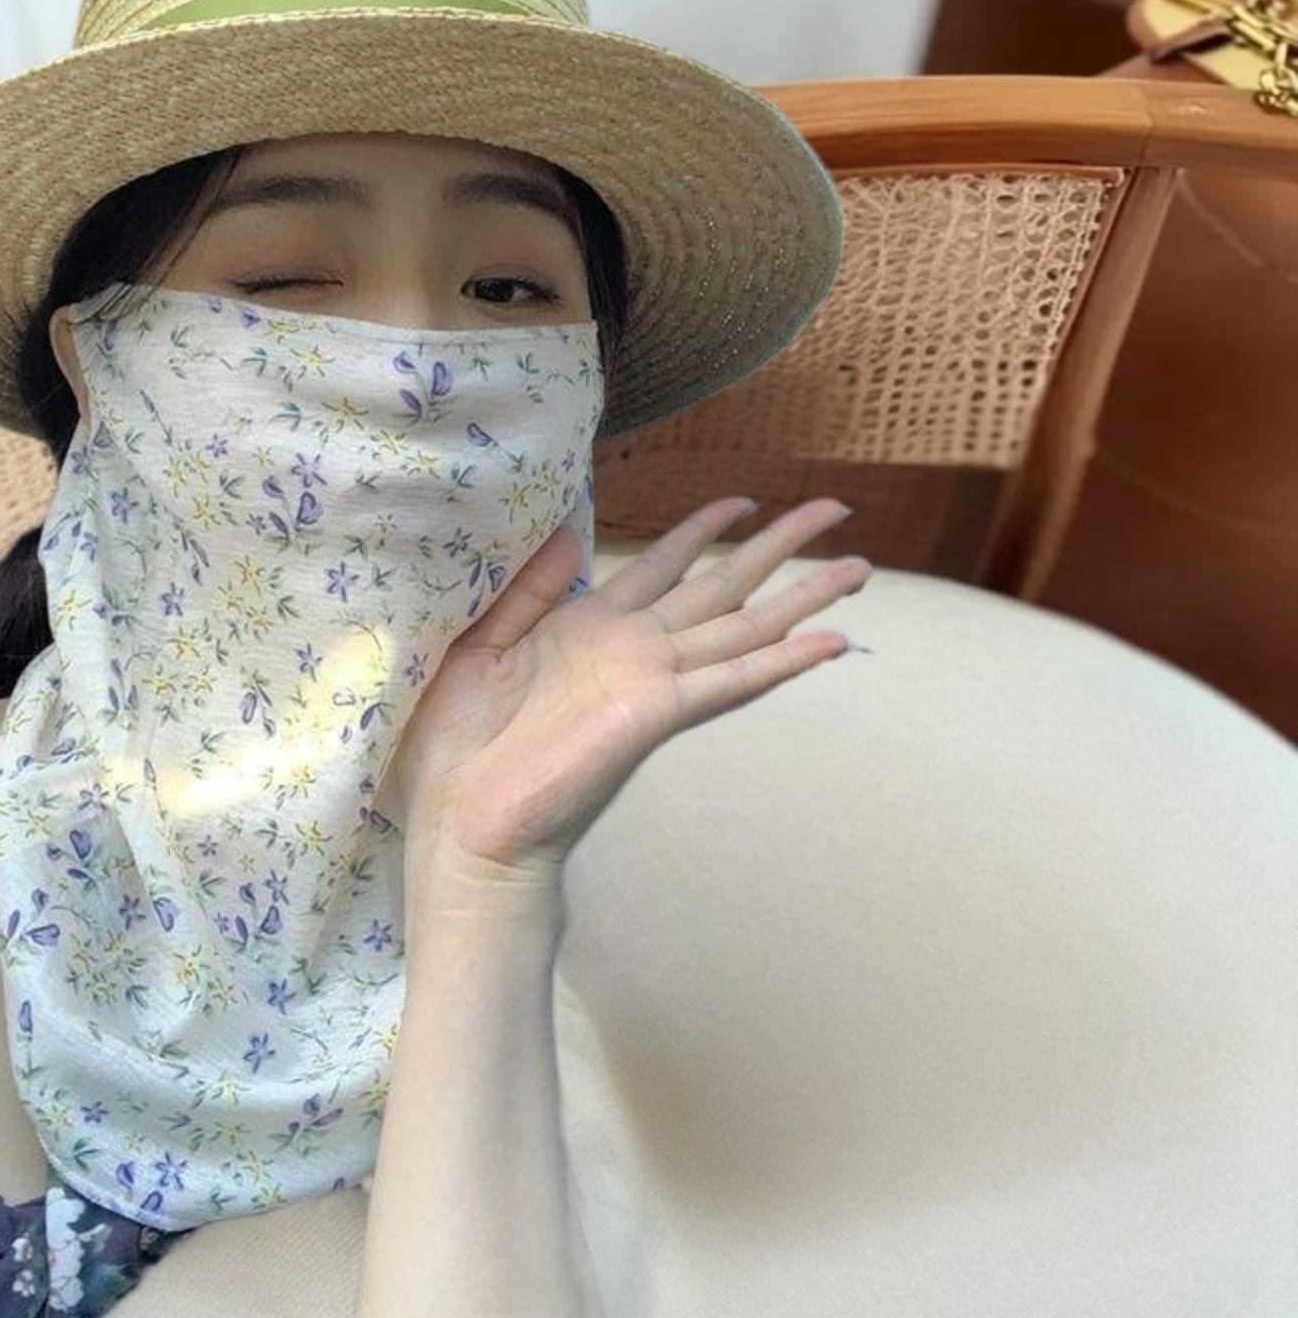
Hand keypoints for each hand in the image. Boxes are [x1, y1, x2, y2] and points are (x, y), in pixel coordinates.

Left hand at [377, 495, 870, 901]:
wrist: (462, 818)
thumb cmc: (460, 741)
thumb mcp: (479, 641)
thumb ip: (528, 587)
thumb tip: (570, 529)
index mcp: (591, 626)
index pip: (661, 564)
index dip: (702, 529)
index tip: (744, 499)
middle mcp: (635, 649)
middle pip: (722, 585)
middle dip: (779, 546)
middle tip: (835, 505)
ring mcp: (653, 682)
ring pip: (743, 626)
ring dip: (802, 596)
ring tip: (858, 566)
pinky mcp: (657, 715)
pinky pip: (730, 681)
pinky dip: (782, 662)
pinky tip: (830, 642)